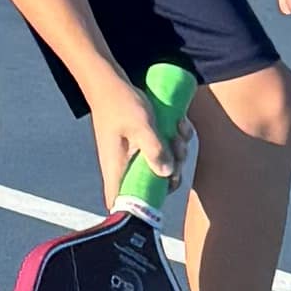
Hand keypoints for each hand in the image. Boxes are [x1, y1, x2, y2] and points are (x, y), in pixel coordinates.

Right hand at [90, 74, 180, 212]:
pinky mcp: (143, 142)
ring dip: (177, 150)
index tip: (159, 193)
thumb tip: (167, 174)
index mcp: (117, 168)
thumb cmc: (120, 104)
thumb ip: (154, 150)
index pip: (120, 201)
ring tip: (178, 131)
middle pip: (152, 185)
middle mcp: (124, 166)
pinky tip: (179, 123)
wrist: (111, 82)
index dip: (138, 208)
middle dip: (172, 171)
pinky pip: (163, 148)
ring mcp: (135, 154)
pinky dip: (174, 138)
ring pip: (161, 164)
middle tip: (177, 150)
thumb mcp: (141, 126)